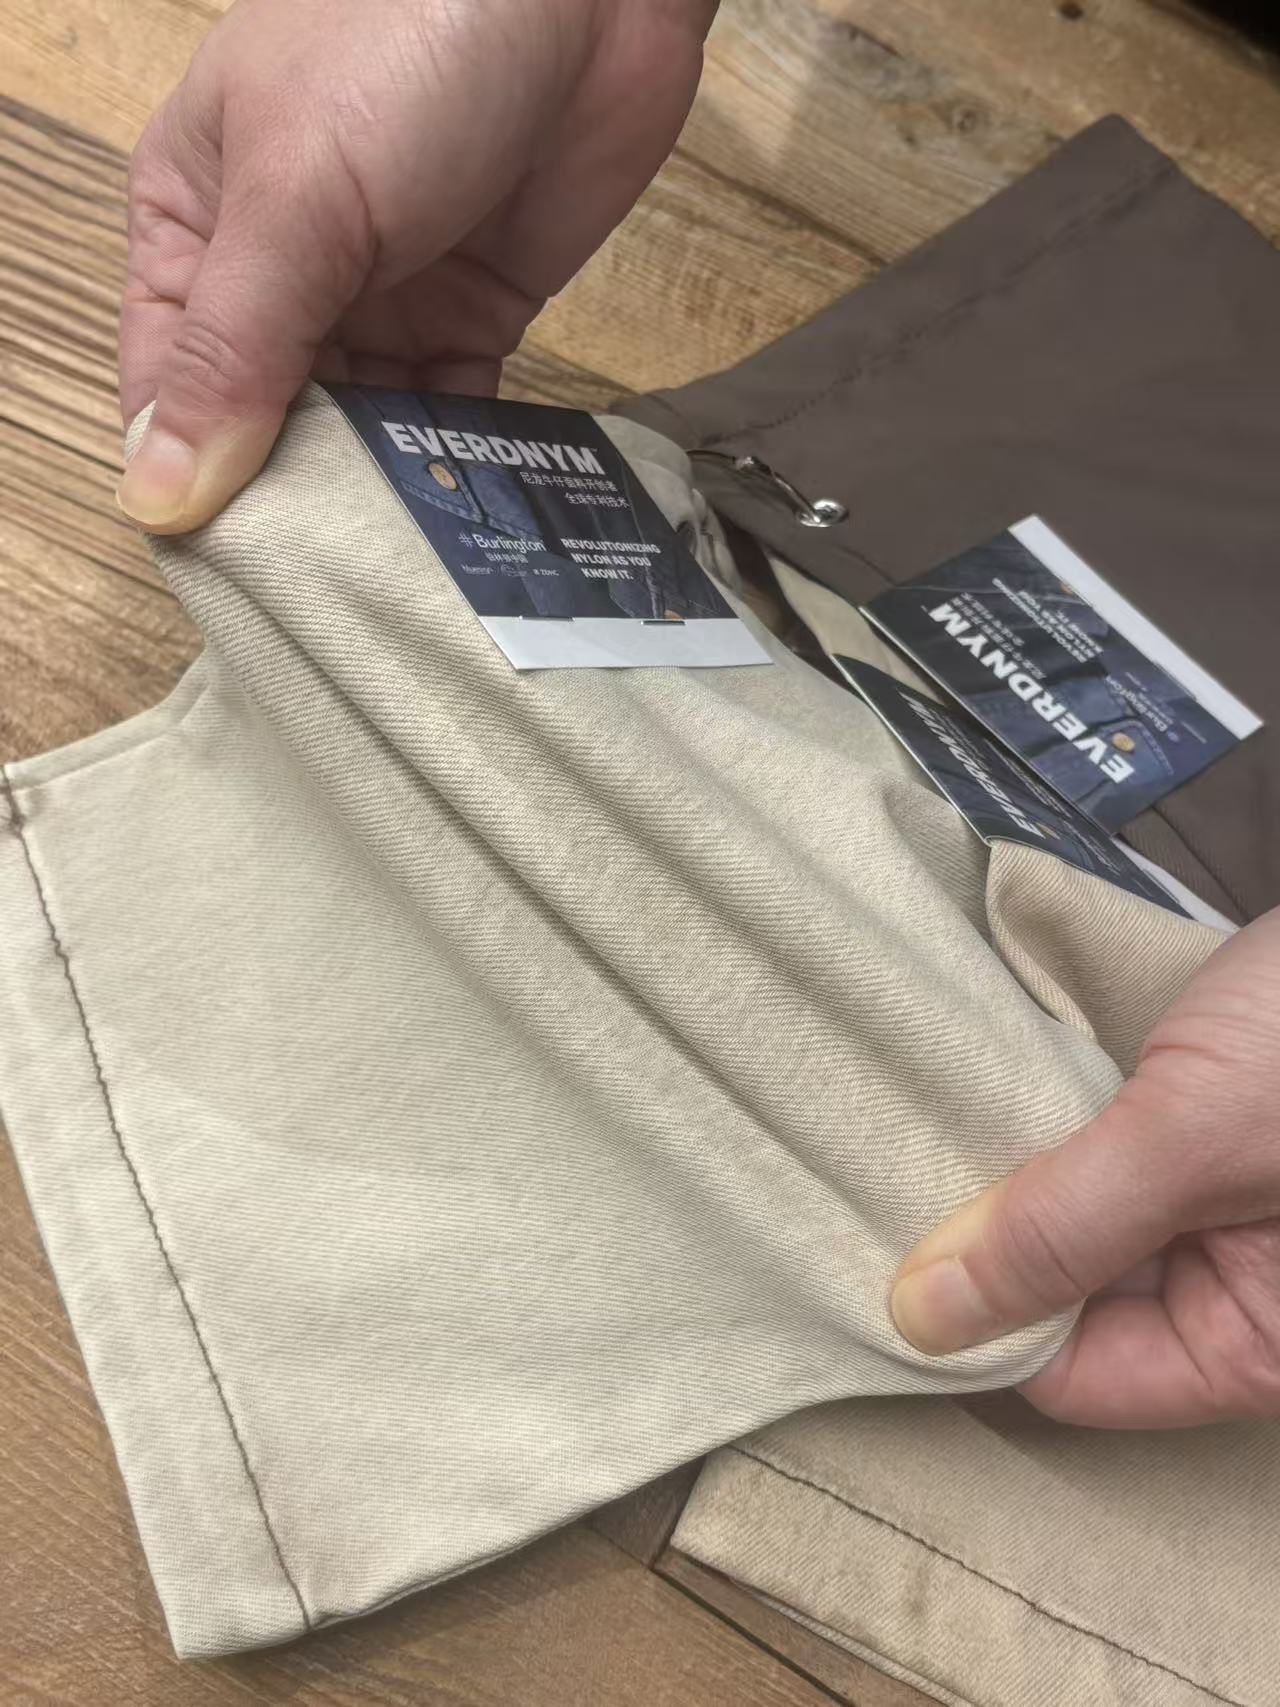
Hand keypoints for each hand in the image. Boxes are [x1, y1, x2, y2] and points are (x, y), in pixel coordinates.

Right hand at [118, 0, 715, 532]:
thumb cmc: (409, 35)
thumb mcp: (297, 198)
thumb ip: (236, 352)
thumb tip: (158, 496)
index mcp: (194, 228)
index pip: (171, 390)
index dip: (195, 483)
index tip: (237, 576)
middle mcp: (281, 273)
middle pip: (269, 425)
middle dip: (297, 502)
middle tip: (332, 597)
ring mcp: (381, 294)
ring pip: (364, 430)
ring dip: (383, 495)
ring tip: (400, 576)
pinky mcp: (473, 312)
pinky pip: (450, 412)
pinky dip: (456, 463)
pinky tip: (465, 520)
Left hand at [891, 905, 1279, 1426]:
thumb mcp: (1190, 1140)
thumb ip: (1061, 1232)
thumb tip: (923, 1321)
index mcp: (1260, 1346)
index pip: (1080, 1378)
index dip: (980, 1329)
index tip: (885, 1262)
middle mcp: (1243, 1295)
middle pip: (1073, 1307)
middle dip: (986, 1253)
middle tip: (877, 1186)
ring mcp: (1223, 1214)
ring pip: (1078, 1231)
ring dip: (1009, 1187)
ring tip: (912, 1141)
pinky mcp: (1206, 1140)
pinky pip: (1102, 1166)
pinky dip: (1046, 1138)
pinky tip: (982, 1101)